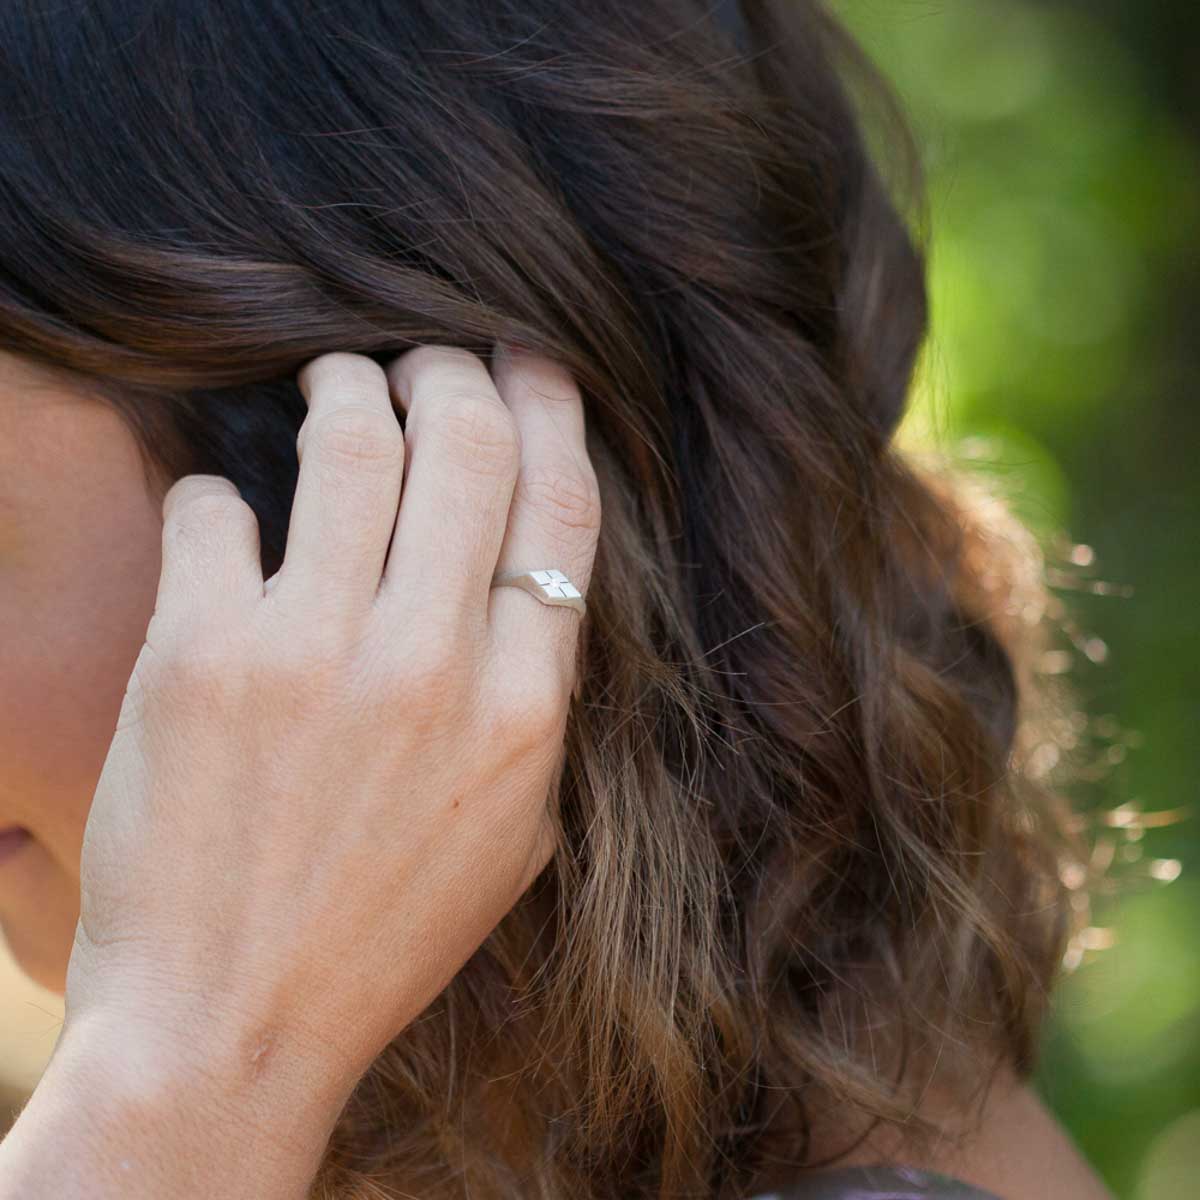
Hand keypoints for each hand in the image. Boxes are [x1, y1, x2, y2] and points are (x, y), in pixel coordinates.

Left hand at [62, 344, 599, 1094]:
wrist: (233, 1023)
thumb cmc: (382, 932)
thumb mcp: (516, 831)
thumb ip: (540, 703)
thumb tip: (524, 581)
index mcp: (526, 709)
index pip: (560, 508)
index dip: (550, 410)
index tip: (530, 363)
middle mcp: (435, 667)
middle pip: (468, 445)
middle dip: (450, 371)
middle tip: (424, 360)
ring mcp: (317, 655)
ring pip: (352, 443)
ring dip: (346, 388)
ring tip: (333, 382)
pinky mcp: (203, 658)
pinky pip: (219, 510)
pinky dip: (222, 494)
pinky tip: (227, 518)